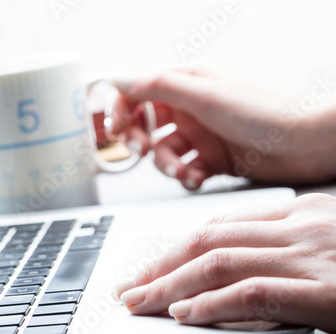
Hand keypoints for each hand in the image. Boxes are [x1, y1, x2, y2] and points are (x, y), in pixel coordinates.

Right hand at [110, 68, 335, 189]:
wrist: (305, 143)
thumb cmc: (263, 112)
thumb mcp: (204, 95)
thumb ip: (158, 86)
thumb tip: (119, 80)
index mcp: (186, 82)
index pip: (138, 91)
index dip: (121, 109)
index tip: (116, 129)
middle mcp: (190, 107)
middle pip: (145, 123)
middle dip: (138, 139)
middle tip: (141, 151)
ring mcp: (200, 133)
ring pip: (163, 151)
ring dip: (166, 164)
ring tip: (181, 170)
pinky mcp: (211, 157)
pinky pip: (185, 168)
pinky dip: (186, 176)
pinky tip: (197, 177)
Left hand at [114, 193, 335, 332]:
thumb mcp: (327, 242)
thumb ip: (287, 248)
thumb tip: (238, 269)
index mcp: (300, 214)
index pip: (218, 226)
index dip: (175, 248)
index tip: (149, 267)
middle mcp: (300, 227)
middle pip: (207, 239)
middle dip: (160, 264)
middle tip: (129, 286)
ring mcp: (313, 255)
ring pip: (219, 261)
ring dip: (171, 284)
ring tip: (140, 302)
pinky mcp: (329, 290)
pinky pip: (254, 292)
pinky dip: (213, 304)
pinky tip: (185, 314)